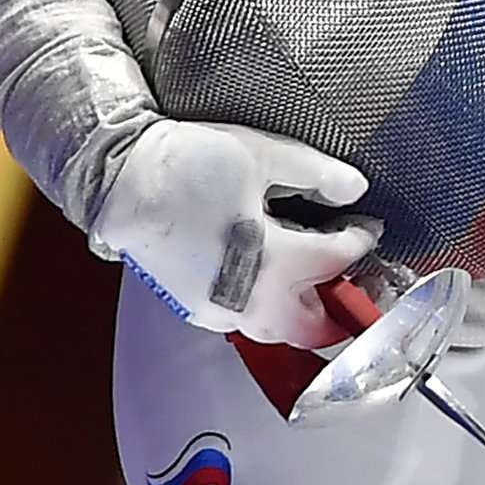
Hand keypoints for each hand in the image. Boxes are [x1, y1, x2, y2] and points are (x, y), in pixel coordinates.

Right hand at [95, 119, 375, 350]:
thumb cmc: (186, 165)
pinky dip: (263, 304)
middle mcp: (247, 300)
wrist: (117, 179)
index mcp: (273, 264)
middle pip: (311, 327)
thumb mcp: (263, 156)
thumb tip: (355, 189)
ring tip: (308, 272)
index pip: (337, 263)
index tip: (367, 227)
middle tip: (349, 278)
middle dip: (336, 307)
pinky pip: (240, 319)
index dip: (360, 242)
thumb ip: (319, 174)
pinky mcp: (191, 306)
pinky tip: (263, 270)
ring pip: (273, 328)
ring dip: (298, 309)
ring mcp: (215, 310)